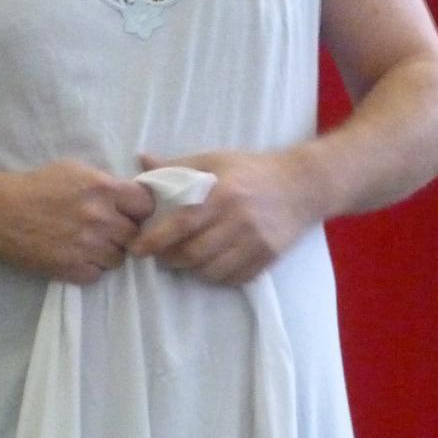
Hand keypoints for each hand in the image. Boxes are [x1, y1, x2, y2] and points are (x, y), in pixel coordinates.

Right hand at [0, 161, 155, 284]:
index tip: (131, 211)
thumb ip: (106, 182)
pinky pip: (98, 274)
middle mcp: (100, 218)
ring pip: (119, 258)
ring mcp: (87, 246)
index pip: (146, 205)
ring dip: (110, 252)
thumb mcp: (76, 169)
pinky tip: (79, 256)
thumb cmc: (38, 185)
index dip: (140, 209)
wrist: (2, 211)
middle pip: (135, 234)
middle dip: (126, 232)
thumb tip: (130, 195)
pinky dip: (92, 267)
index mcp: (103, 189)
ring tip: (93, 244)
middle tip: (111, 229)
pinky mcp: (72, 269)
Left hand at [129, 149, 319, 285]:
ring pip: (211, 270)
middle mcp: (238, 220)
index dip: (155, 239)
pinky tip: (210, 265)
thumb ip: (177, 166)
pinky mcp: (268, 257)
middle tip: (160, 256)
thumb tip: (142, 161)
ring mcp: (255, 241)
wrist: (300, 185)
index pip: (181, 223)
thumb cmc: (250, 170)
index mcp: (221, 193)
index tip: (138, 248)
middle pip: (193, 253)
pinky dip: (217, 277)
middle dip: (169, 259)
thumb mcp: (214, 160)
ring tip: (183, 260)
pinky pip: (234, 278)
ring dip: (191, 270)